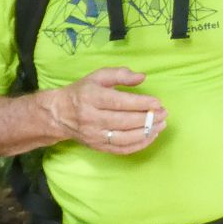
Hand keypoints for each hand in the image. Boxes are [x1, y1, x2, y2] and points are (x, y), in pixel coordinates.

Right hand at [44, 67, 165, 154]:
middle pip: (124, 121)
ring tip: (161, 124)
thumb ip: (120, 74)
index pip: (119, 102)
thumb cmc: (82, 92)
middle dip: (147, 118)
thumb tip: (142, 77)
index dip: (141, 103)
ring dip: (147, 132)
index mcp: (91, 98)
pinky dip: (139, 144)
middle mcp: (91, 118)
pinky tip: (150, 136)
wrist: (58, 114)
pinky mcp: (97, 147)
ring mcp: (94, 135)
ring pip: (125, 138)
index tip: (157, 103)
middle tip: (164, 113)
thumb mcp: (97, 77)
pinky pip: (121, 149)